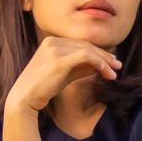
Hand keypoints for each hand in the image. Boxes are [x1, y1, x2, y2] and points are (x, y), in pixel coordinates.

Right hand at [4, 36, 120, 114]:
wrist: (24, 98)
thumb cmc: (42, 89)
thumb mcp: (63, 75)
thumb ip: (80, 68)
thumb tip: (98, 66)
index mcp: (51, 42)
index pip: (80, 44)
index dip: (98, 52)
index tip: (110, 62)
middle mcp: (52, 42)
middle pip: (86, 45)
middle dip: (104, 56)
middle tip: (117, 65)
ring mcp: (55, 49)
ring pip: (88, 50)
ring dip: (104, 61)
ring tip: (114, 72)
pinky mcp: (59, 60)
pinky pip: (86, 56)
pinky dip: (99, 63)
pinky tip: (107, 73)